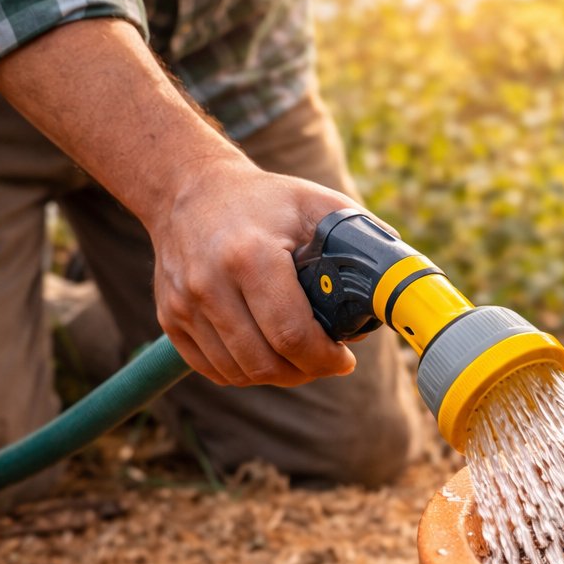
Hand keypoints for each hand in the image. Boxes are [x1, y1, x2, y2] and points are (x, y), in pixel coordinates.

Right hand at [147, 158, 360, 386]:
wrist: (190, 188)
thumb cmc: (265, 200)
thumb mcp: (317, 205)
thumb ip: (361, 241)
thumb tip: (394, 285)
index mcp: (250, 256)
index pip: (291, 335)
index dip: (325, 359)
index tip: (344, 359)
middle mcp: (208, 283)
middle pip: (265, 363)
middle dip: (306, 371)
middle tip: (324, 361)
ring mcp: (183, 303)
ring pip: (239, 373)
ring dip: (277, 375)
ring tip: (298, 357)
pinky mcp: (169, 317)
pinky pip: (212, 369)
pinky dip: (243, 372)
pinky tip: (265, 352)